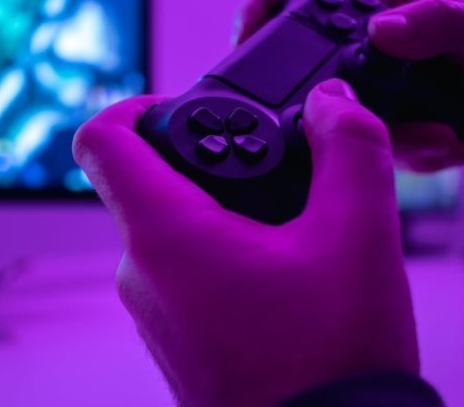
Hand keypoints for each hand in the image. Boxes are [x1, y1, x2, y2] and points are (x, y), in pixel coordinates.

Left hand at [73, 79, 418, 406]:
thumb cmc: (331, 362)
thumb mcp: (360, 236)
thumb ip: (351, 148)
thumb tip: (333, 102)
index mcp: (166, 235)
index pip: (103, 140)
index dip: (135, 104)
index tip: (183, 104)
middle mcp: (142, 274)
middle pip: (146, 182)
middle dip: (209, 160)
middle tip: (274, 165)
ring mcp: (153, 312)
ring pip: (172, 229)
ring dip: (225, 211)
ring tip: (293, 225)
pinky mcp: (175, 339)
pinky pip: (185, 272)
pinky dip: (225, 252)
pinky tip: (284, 271)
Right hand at [235, 0, 463, 171]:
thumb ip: (438, 23)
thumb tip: (383, 31)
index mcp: (381, 9)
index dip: (264, 8)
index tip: (243, 38)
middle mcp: (369, 51)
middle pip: (306, 71)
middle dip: (311, 104)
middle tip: (330, 127)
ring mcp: (377, 91)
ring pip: (340, 122)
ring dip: (382, 140)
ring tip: (437, 136)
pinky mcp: (391, 125)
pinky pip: (373, 149)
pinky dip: (410, 156)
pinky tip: (446, 143)